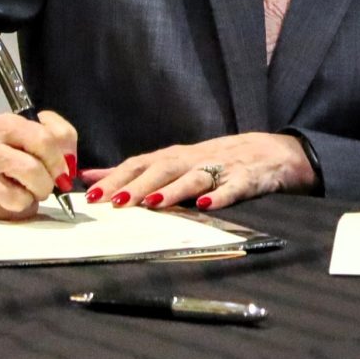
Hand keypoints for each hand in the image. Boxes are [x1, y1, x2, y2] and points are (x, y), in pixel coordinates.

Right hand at [0, 112, 78, 219]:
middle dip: (48, 182)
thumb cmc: (11, 147)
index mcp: (4, 123)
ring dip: (33, 197)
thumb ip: (61, 138)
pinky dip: (20, 207)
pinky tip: (11, 196)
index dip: (60, 160)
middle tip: (46, 183)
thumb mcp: (37, 130)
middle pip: (32, 169)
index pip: (44, 139)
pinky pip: (11, 211)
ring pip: (22, 196)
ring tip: (27, 189)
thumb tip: (69, 164)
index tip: (63, 170)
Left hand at [83, 132, 316, 212]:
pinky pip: (233, 189)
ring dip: (174, 190)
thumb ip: (132, 171)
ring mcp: (222, 168)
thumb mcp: (173, 161)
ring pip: (195, 178)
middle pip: (163, 169)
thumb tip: (88, 176)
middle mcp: (194, 159)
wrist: (271, 152)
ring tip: (154, 204)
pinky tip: (206, 207)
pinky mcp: (247, 179)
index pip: (140, 164)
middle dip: (138, 186)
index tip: (92, 195)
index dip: (116, 178)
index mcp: (175, 156)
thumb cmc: (214, 160)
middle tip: (115, 202)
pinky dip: (219, 197)